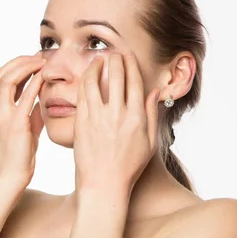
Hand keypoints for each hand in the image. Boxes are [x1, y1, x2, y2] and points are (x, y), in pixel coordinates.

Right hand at [0, 53, 46, 188]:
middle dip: (20, 60)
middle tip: (38, 56)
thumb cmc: (18, 161)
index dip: (15, 66)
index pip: (0, 79)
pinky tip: (46, 77)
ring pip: (8, 79)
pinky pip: (25, 97)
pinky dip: (35, 83)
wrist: (8, 180)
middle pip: (1, 73)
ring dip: (26, 66)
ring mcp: (3, 117)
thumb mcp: (25, 133)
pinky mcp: (16, 125)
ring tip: (41, 62)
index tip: (32, 61)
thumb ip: (31, 116)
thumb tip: (42, 103)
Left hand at [73, 52, 160, 195]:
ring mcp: (98, 119)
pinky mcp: (81, 124)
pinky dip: (83, 82)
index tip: (128, 55)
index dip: (131, 64)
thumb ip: (152, 115)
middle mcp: (118, 115)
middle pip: (116, 76)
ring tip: (97, 61)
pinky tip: (85, 78)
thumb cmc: (128, 167)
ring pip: (94, 81)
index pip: (135, 81)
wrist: (103, 184)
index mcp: (137, 118)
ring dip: (95, 66)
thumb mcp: (148, 143)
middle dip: (115, 59)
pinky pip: (81, 96)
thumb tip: (155, 92)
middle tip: (113, 53)